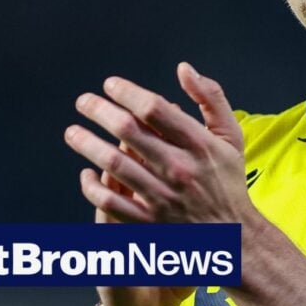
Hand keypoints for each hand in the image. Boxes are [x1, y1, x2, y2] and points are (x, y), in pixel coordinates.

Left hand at [66, 62, 248, 223]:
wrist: (233, 237)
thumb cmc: (228, 182)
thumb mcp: (230, 136)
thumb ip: (210, 98)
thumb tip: (184, 69)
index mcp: (199, 144)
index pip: (154, 108)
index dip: (127, 92)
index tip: (110, 85)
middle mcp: (179, 169)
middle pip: (128, 131)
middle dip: (99, 111)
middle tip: (84, 102)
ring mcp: (162, 197)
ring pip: (114, 164)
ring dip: (87, 145)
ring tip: (73, 133)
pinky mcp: (149, 223)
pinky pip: (110, 202)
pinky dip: (92, 187)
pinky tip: (85, 174)